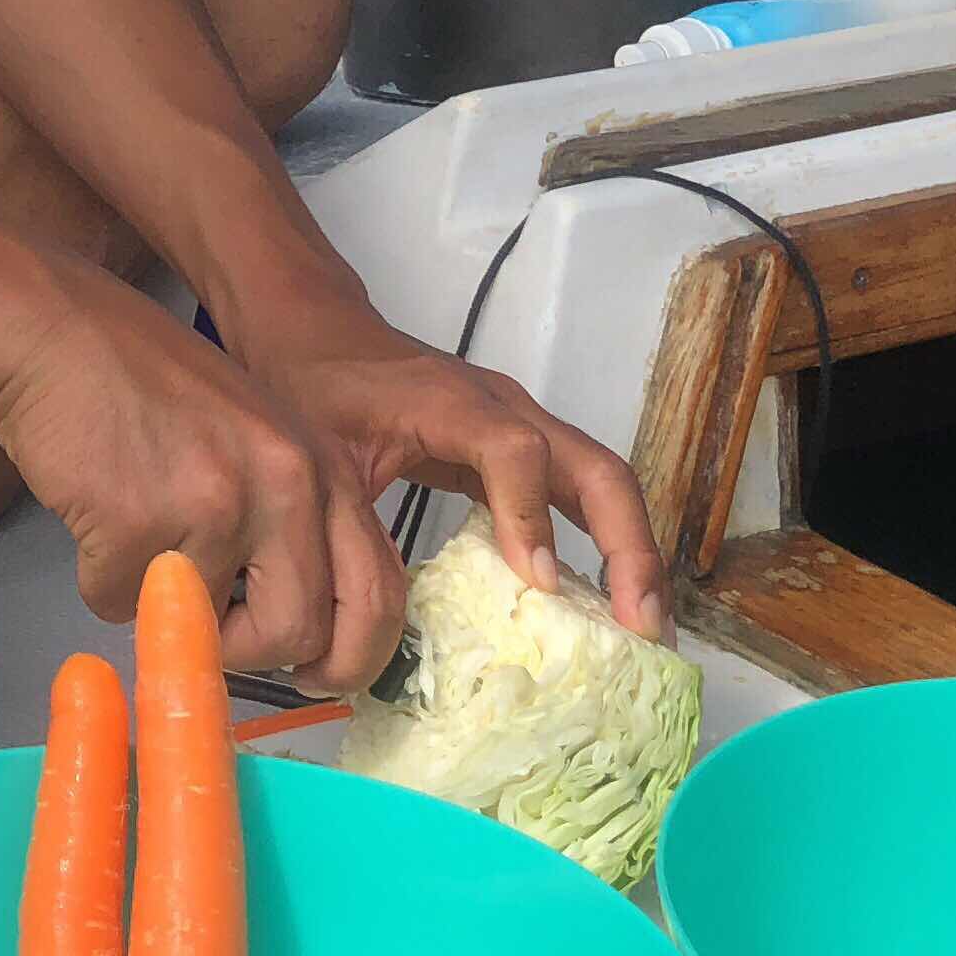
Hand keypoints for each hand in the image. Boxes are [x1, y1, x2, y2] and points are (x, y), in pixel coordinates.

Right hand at [0, 260, 407, 690]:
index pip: (379, 594)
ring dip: (162, 611)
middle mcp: (287, 485)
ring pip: (206, 634)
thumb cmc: (147, 384)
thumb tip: (300, 631)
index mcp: (324, 467)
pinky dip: (100, 578)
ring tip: (138, 539)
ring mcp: (217, 504)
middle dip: (244, 651)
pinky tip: (94, 514)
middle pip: (299, 636)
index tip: (312, 672)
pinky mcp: (141, 522)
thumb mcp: (257, 437)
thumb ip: (292, 519)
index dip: (349, 656)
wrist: (57, 331)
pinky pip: (122, 603)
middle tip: (205, 623)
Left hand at [256, 327, 672, 642]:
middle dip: (629, 547)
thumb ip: (347, 523)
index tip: (540, 584)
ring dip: (633, 551)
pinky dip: (608, 543)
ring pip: (602, 481)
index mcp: (450, 404)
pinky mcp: (520, 448)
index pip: (515, 451)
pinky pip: (579, 493)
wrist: (314, 326)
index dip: (530, 517)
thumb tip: (373, 618)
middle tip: (642, 628)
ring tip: (646, 629)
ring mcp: (521, 425)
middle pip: (595, 469)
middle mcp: (504, 409)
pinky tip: (611, 603)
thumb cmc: (310, 381)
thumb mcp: (315, 453)